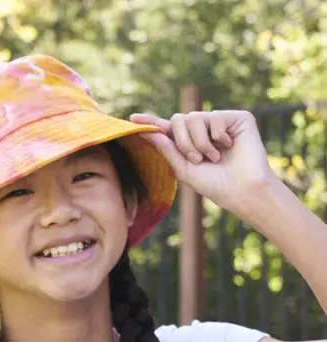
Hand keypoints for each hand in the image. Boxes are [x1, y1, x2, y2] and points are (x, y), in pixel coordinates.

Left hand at [130, 110, 277, 218]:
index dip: (151, 122)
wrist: (242, 190)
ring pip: (194, 117)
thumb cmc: (215, 184)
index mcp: (190, 143)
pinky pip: (214, 116)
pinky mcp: (237, 118)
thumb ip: (166, 149)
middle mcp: (204, 130)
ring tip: (214, 157)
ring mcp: (220, 122)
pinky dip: (218, 136)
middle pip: (178, 120)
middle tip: (198, 160)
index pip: (167, 129)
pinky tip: (229, 147)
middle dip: (183, 142)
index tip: (133, 119)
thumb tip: (147, 132)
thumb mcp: (184, 169)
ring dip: (200, 142)